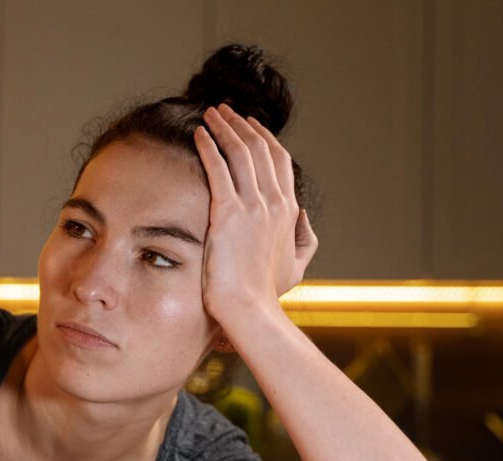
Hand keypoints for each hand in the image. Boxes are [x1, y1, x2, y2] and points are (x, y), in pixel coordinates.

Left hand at [194, 104, 317, 323]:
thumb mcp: (296, 265)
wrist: (249, 309)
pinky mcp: (228, 214)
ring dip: (224, 127)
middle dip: (241, 124)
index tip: (249, 124)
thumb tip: (303, 217)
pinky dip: (209, 147)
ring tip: (210, 112)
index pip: (278, 161)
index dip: (264, 138)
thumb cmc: (266, 293)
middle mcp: (274, 203)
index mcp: (288, 212)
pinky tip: (198, 134)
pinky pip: (218, 170)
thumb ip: (304, 238)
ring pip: (240, 153)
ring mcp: (253, 207)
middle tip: (224, 109)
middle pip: (260, 149)